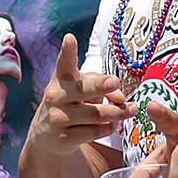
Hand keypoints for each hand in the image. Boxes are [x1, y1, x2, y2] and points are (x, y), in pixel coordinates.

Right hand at [25, 33, 129, 156]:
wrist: (46, 136)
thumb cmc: (70, 102)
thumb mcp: (80, 88)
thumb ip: (100, 85)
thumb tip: (121, 98)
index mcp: (61, 79)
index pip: (64, 63)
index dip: (67, 51)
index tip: (70, 39)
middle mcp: (56, 96)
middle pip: (83, 90)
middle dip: (99, 85)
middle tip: (115, 81)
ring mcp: (58, 118)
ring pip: (95, 114)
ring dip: (117, 112)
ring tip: (131, 109)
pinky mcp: (64, 139)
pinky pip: (94, 132)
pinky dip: (108, 127)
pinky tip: (112, 125)